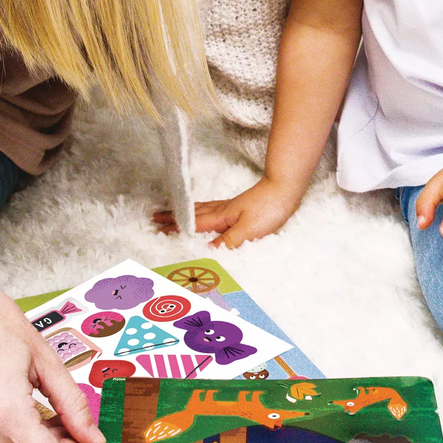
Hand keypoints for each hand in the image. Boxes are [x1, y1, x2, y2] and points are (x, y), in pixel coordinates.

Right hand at [154, 178, 302, 247]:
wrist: (285, 188)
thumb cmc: (269, 208)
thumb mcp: (248, 230)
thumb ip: (226, 242)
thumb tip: (205, 253)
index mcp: (221, 217)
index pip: (194, 224)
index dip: (176, 227)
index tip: (157, 227)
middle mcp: (222, 210)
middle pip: (193, 214)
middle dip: (174, 217)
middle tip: (156, 217)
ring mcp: (230, 207)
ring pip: (202, 210)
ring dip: (186, 212)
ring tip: (173, 213)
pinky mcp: (239, 207)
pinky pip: (212, 209)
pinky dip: (201, 210)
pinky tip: (205, 212)